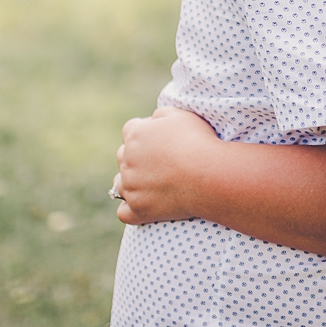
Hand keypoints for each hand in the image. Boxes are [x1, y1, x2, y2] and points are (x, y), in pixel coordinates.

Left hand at [114, 105, 220, 224]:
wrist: (206, 175)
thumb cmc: (195, 141)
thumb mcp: (179, 114)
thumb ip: (160, 115)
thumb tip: (152, 122)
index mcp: (135, 135)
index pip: (130, 129)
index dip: (145, 131)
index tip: (160, 137)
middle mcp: (127, 161)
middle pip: (123, 155)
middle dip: (136, 156)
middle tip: (159, 160)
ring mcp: (130, 188)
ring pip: (119, 184)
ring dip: (130, 181)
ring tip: (151, 182)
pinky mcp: (138, 210)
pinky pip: (123, 212)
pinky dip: (130, 208)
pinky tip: (141, 203)